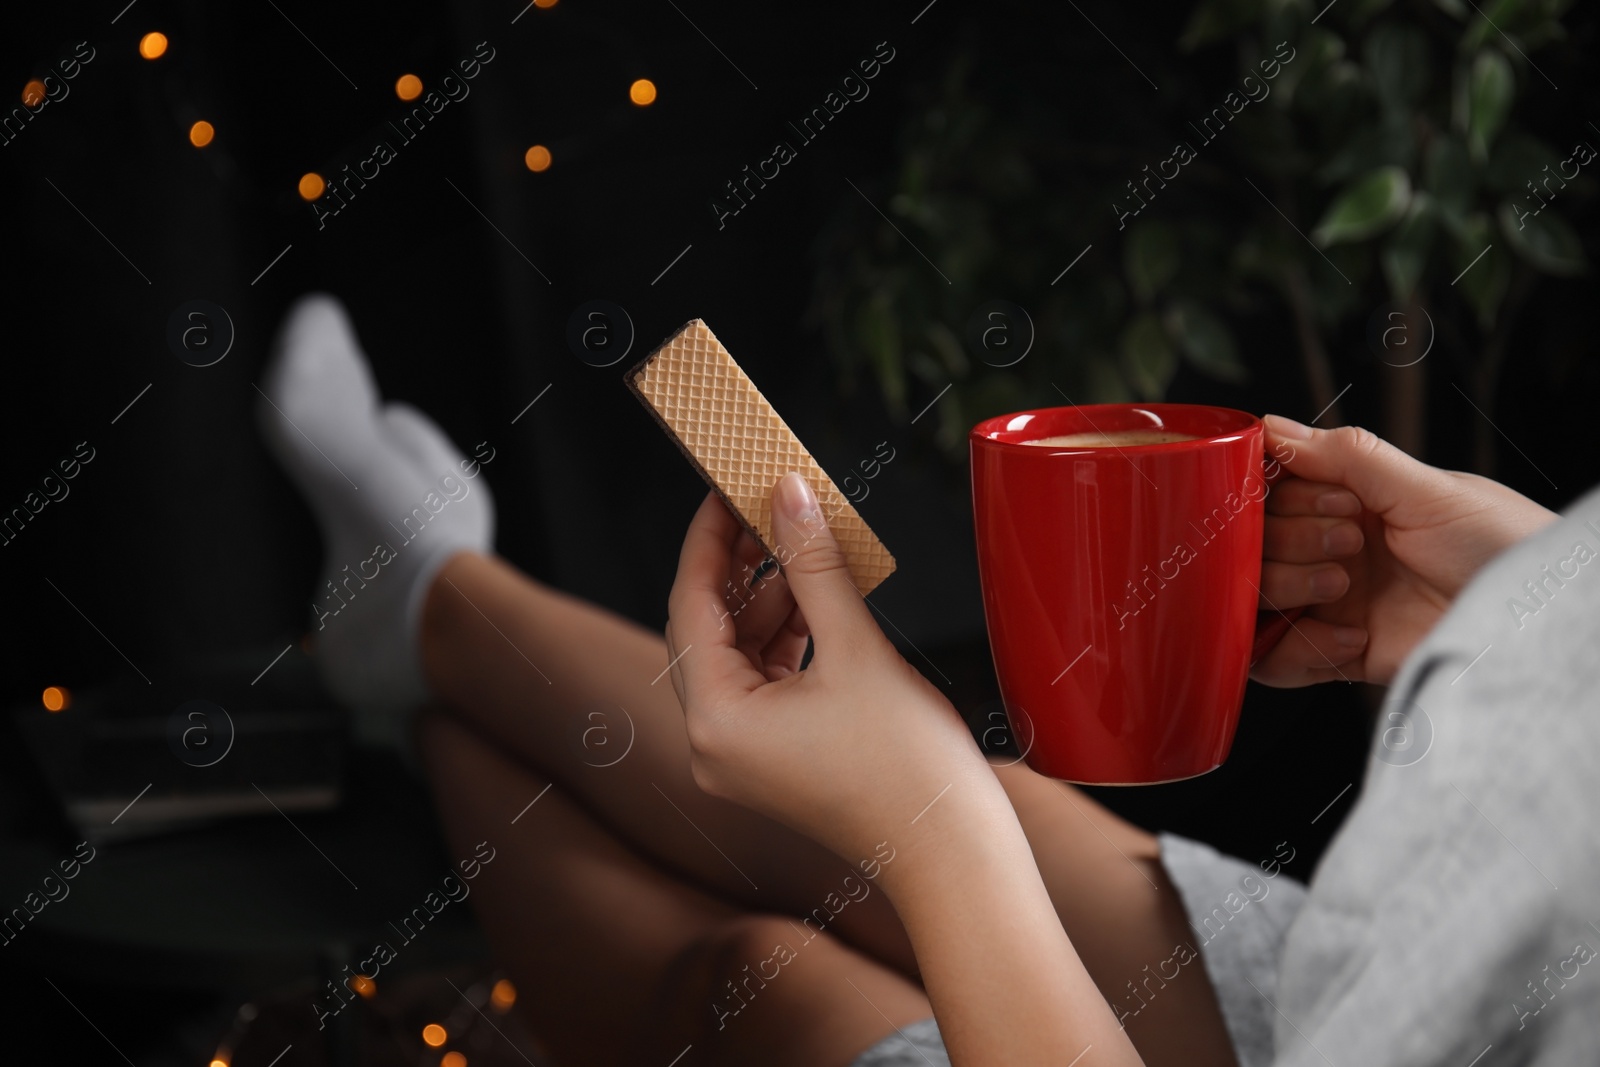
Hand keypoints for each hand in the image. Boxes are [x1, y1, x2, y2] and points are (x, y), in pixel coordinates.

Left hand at [663, 475, 988, 864]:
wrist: (953, 854)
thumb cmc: (910, 769)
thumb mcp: (856, 648)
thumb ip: (813, 566)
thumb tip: (787, 497)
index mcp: (716, 721)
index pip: (690, 606)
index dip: (706, 540)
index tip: (724, 488)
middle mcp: (713, 744)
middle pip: (706, 629)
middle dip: (736, 565)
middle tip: (763, 504)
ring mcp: (741, 756)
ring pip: (736, 653)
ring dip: (765, 597)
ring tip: (799, 543)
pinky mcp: (773, 759)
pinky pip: (763, 680)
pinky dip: (785, 635)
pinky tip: (815, 594)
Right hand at [1253, 415, 1557, 686]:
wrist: (1536, 623)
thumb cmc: (1502, 546)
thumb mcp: (1426, 488)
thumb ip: (1345, 456)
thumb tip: (1270, 426)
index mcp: (1350, 502)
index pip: (1271, 493)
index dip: (1283, 496)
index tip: (1329, 499)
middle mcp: (1331, 550)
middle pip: (1252, 544)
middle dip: (1292, 541)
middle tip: (1349, 542)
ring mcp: (1330, 603)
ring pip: (1253, 598)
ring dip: (1290, 588)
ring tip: (1345, 586)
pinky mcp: (1337, 655)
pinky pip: (1274, 660)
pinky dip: (1298, 651)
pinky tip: (1353, 637)